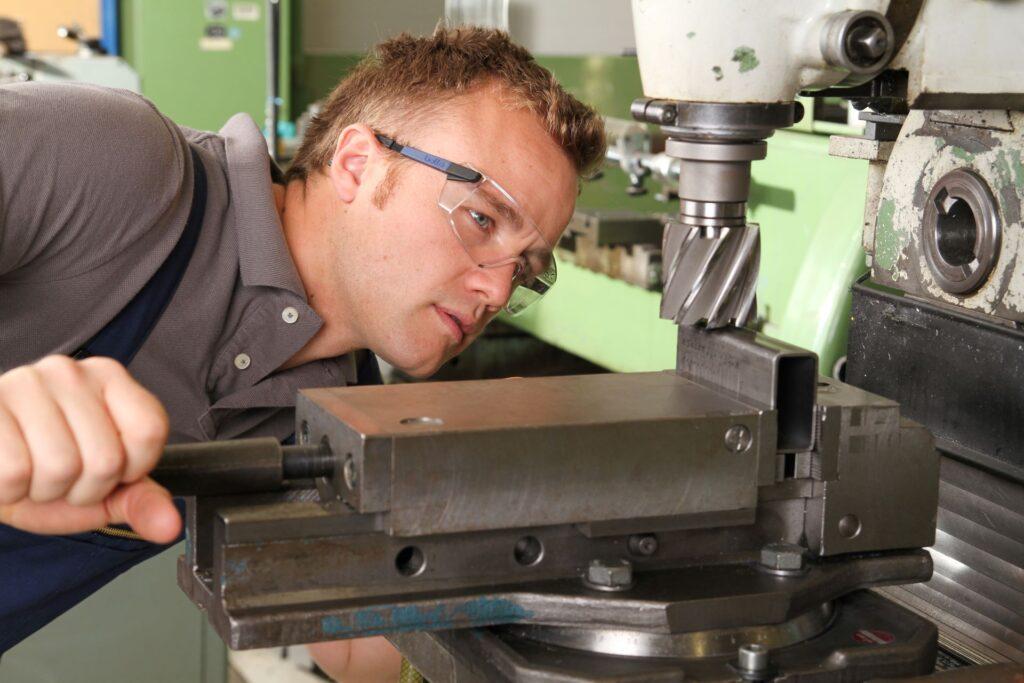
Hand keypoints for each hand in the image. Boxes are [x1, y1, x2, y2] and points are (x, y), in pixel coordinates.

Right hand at [0, 355, 179, 542]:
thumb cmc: (43, 474)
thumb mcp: (101, 492)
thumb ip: (141, 503)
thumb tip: (171, 526)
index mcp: (110, 379)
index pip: (149, 431)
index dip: (131, 469)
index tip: (108, 469)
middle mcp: (71, 372)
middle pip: (106, 459)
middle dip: (82, 490)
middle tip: (60, 477)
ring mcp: (25, 383)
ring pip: (60, 467)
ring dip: (44, 491)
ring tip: (32, 473)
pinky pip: (14, 472)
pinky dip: (10, 490)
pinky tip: (7, 473)